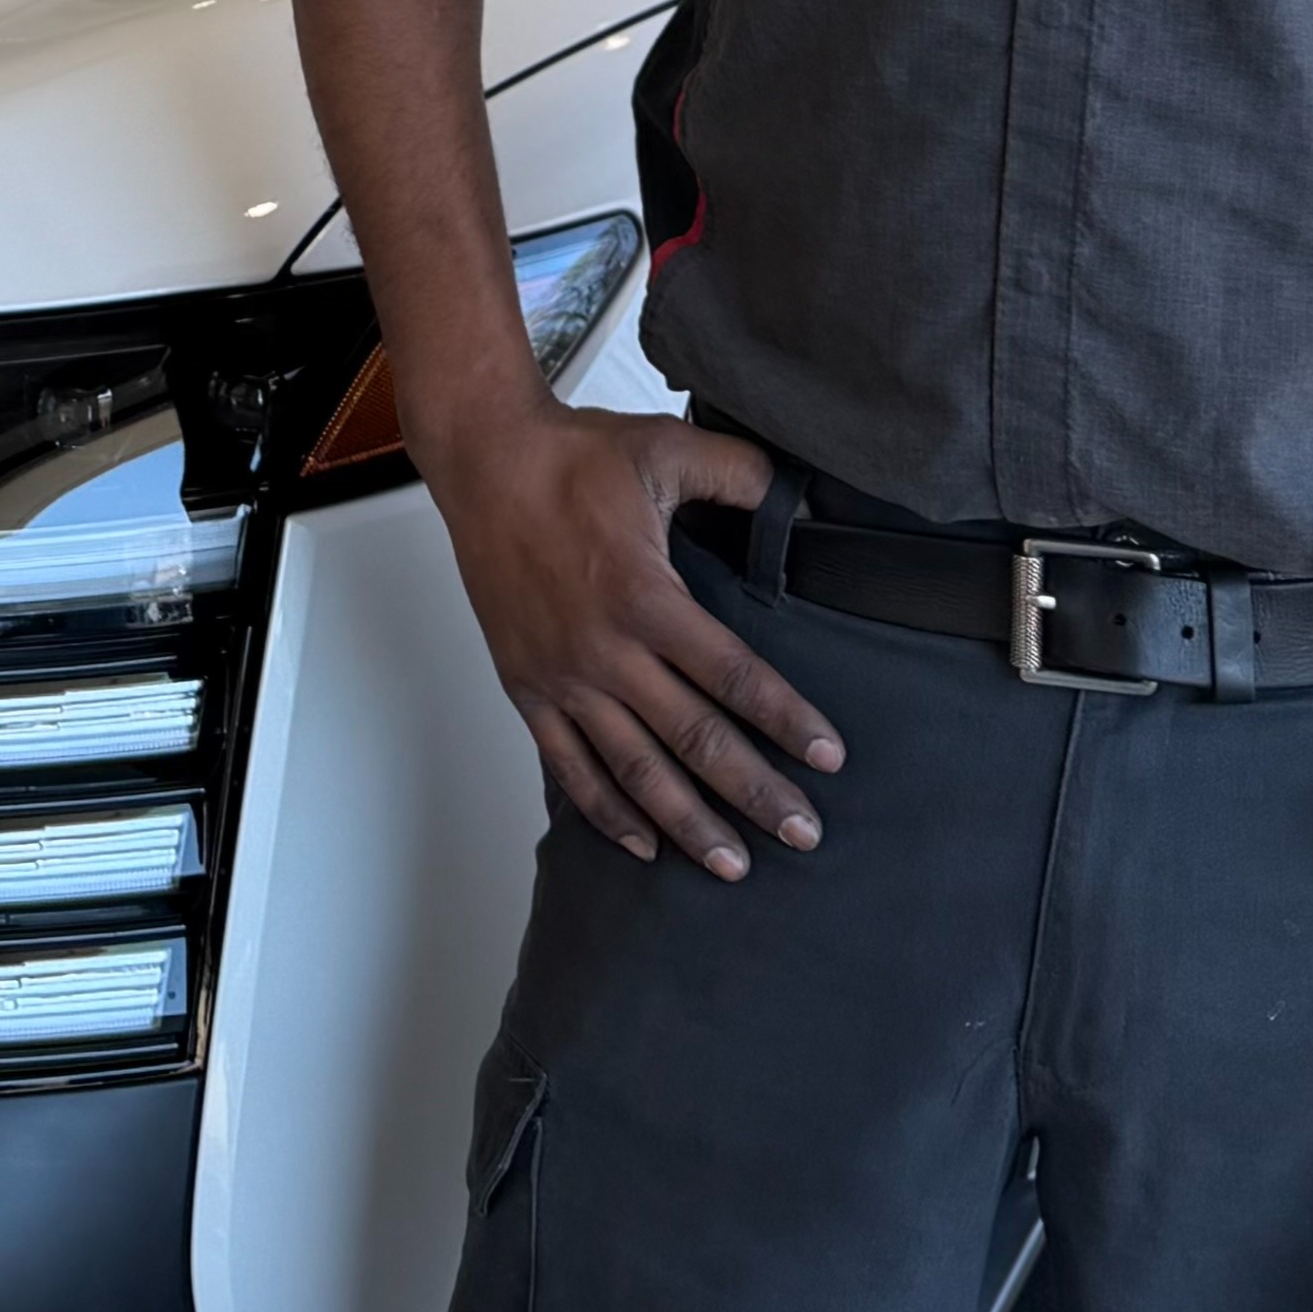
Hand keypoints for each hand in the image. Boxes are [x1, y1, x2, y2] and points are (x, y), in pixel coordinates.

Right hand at [421, 404, 844, 882]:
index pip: (732, 675)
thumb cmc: (572, 457)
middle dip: (753, 792)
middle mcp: (604, 652)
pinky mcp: (527, 688)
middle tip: (803, 833)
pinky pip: (569, 767)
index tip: (827, 757)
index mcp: (645, 597)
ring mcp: (562, 679)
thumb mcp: (670, 448)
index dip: (786, 719)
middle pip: (693, 738)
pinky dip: (606, 812)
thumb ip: (742, 475)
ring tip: (732, 863)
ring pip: (633, 770)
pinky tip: (643, 844)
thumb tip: (801, 500)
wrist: (485, 464)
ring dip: (686, 821)